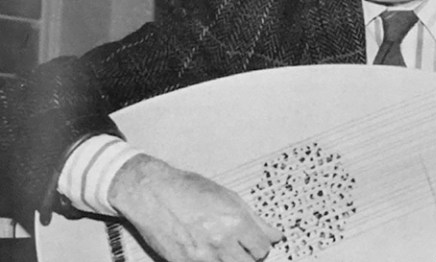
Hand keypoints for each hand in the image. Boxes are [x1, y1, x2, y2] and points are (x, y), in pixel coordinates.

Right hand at [108, 153, 281, 261]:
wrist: (152, 193)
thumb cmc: (189, 189)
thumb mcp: (228, 197)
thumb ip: (256, 220)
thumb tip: (276, 235)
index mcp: (236, 221)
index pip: (262, 248)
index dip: (259, 244)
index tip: (253, 241)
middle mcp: (221, 241)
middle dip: (247, 255)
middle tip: (239, 245)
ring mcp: (202, 256)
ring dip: (229, 260)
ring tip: (221, 246)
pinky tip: (205, 251)